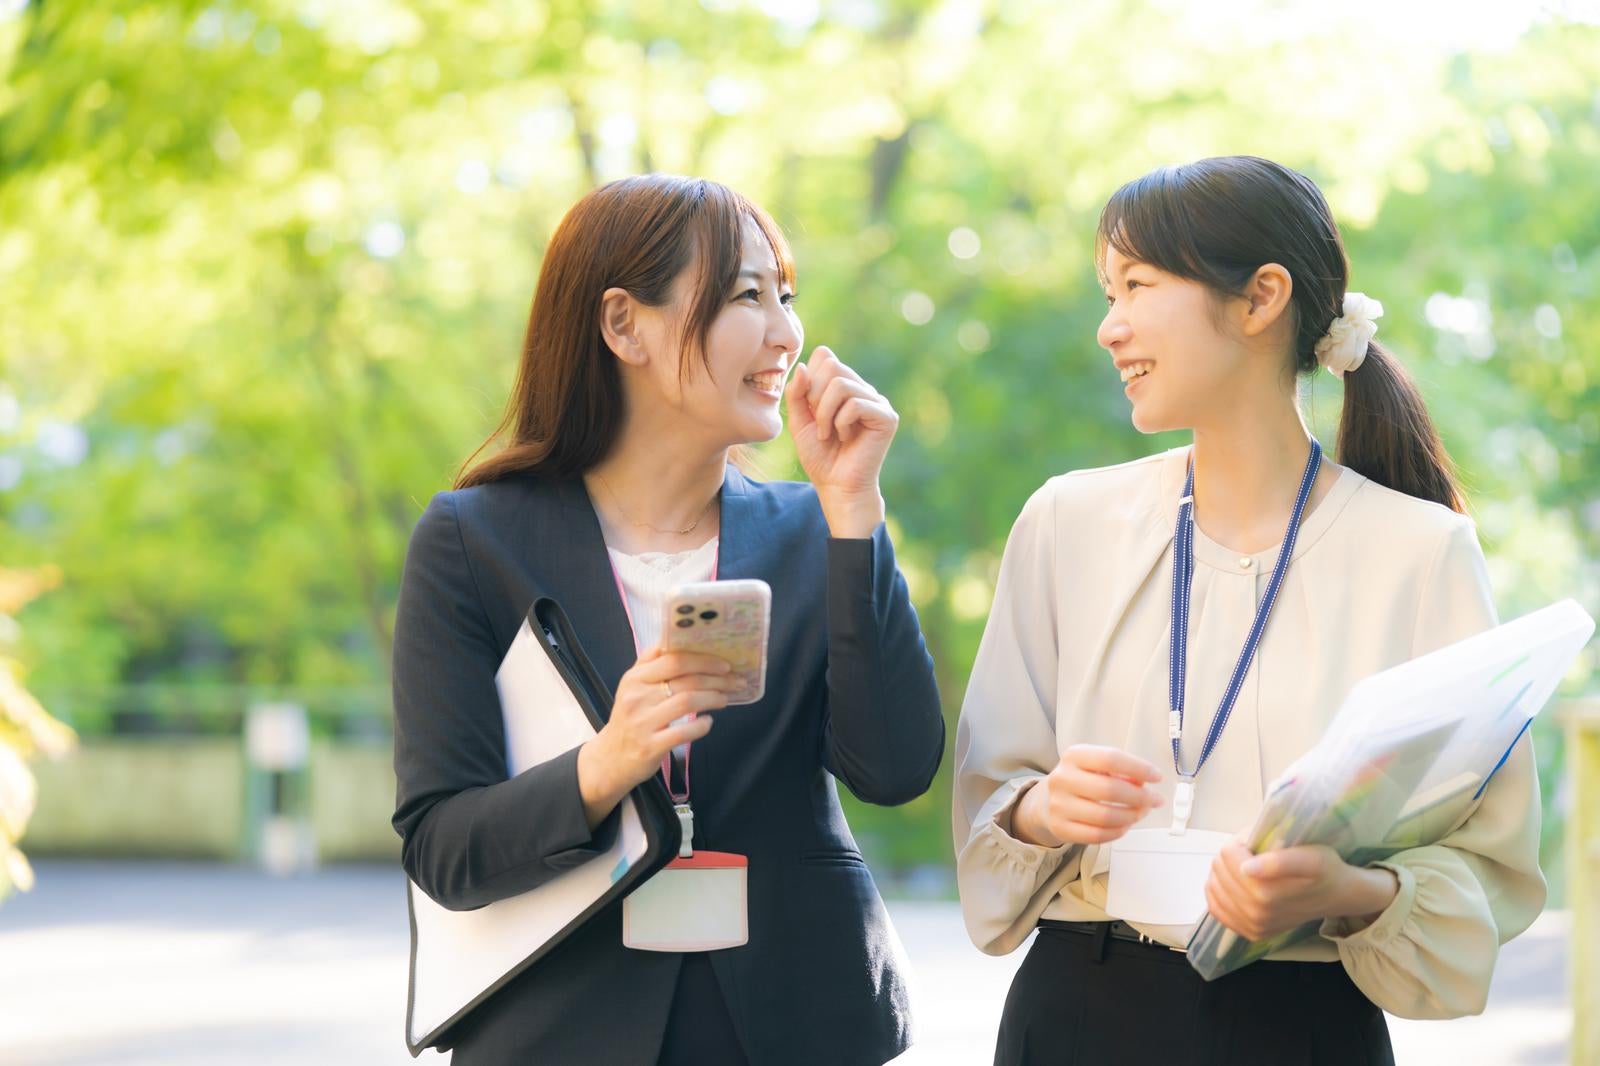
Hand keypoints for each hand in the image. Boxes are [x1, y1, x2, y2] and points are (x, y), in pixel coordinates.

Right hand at [575, 646, 738, 828]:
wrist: (611, 758)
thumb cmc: (630, 717)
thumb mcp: (633, 686)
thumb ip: (651, 663)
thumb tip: (679, 640)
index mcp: (634, 678)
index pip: (673, 659)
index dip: (703, 659)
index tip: (724, 663)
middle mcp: (636, 697)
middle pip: (685, 680)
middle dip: (717, 679)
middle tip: (736, 682)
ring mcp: (642, 722)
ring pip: (687, 702)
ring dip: (713, 699)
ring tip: (724, 700)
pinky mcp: (650, 746)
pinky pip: (683, 732)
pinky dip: (701, 726)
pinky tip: (708, 722)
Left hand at [784, 346, 897, 536]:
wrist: (836, 487)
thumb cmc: (820, 457)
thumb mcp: (799, 421)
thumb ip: (797, 393)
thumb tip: (802, 366)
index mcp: (844, 386)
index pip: (824, 356)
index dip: (809, 380)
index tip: (809, 409)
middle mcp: (863, 390)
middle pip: (832, 365)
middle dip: (815, 396)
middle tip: (818, 424)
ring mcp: (877, 402)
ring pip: (841, 384)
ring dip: (825, 413)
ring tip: (828, 434)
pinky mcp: (886, 417)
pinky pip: (855, 404)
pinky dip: (841, 422)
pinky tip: (845, 438)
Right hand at [1011, 744, 1164, 846]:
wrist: (1048, 801)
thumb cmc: (1082, 780)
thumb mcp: (1097, 766)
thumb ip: (1121, 771)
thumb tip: (1145, 784)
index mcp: (1074, 756)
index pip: (1111, 759)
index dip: (1138, 768)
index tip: (1157, 776)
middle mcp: (1062, 778)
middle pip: (1110, 789)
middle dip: (1141, 797)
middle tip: (1155, 800)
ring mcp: (1059, 805)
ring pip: (1105, 816)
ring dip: (1132, 816)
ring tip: (1141, 812)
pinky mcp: (1060, 828)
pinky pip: (1097, 835)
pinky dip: (1118, 832)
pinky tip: (1125, 825)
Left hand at [1204, 837, 1399, 940]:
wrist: (1336, 896)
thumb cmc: (1323, 869)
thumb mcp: (1310, 856)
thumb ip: (1279, 861)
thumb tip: (1247, 868)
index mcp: (1266, 893)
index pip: (1228, 854)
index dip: (1241, 842)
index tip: (1259, 843)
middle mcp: (1256, 914)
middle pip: (1218, 868)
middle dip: (1232, 855)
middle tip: (1254, 854)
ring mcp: (1252, 926)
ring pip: (1213, 885)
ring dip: (1224, 872)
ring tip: (1247, 868)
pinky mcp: (1250, 933)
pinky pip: (1215, 908)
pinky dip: (1218, 892)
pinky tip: (1234, 884)